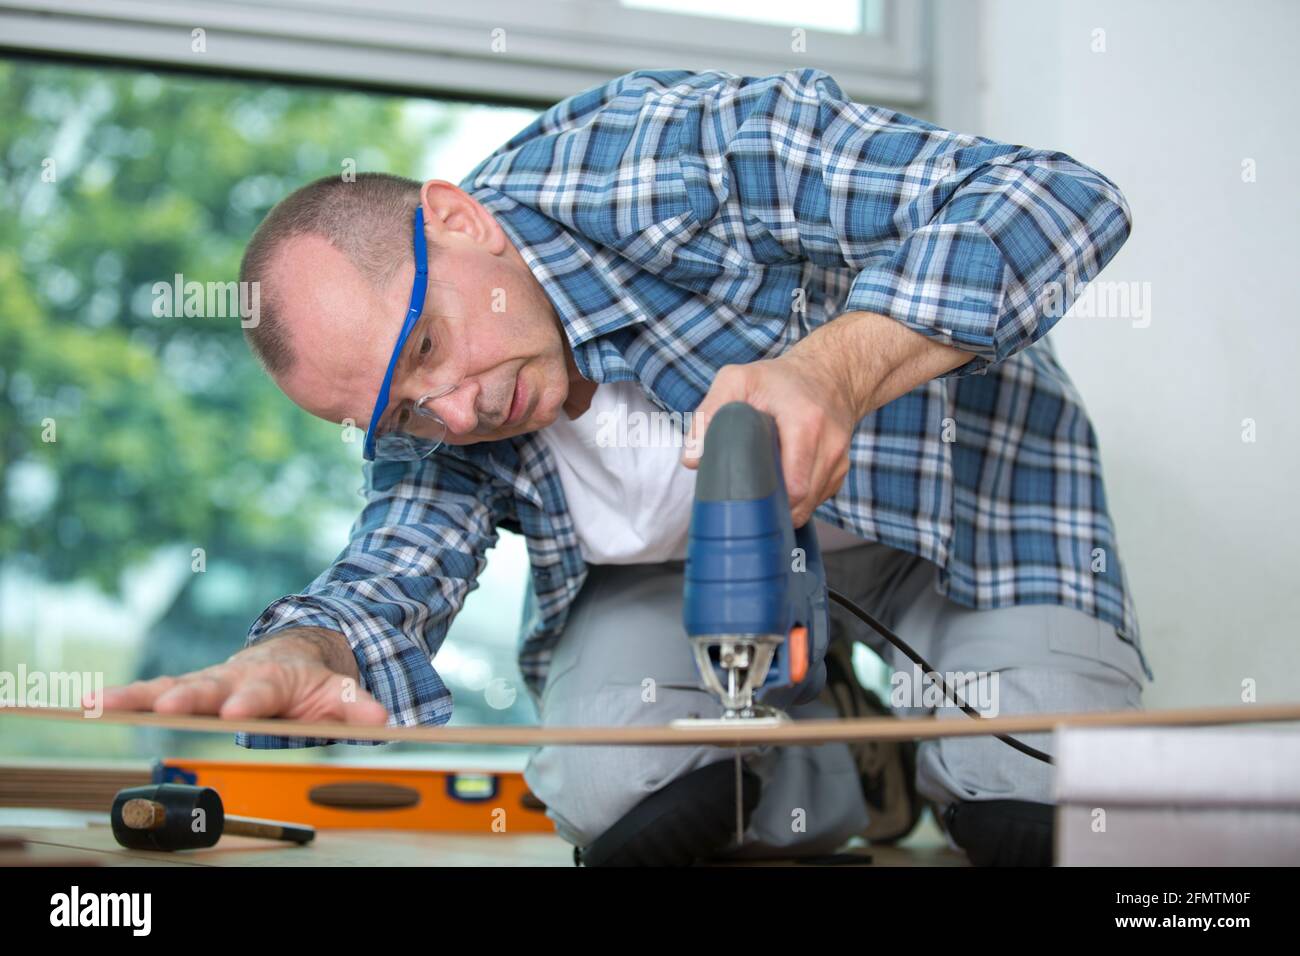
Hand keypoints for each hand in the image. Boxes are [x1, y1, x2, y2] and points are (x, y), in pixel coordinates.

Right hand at [85, 628, 388, 724]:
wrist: (294, 654)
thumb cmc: (312, 681)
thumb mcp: (339, 693)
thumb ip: (357, 707)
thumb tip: (383, 720)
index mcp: (272, 677)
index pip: (260, 690)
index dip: (249, 700)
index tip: (236, 709)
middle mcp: (233, 675)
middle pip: (207, 685)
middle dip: (187, 696)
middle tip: (166, 708)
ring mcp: (206, 682)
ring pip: (169, 687)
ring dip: (137, 696)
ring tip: (102, 703)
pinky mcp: (185, 691)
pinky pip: (150, 694)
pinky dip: (121, 697)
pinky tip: (86, 702)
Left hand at [681, 349, 856, 527]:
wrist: (829, 373)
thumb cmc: (777, 379)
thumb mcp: (736, 381)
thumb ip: (708, 414)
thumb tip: (693, 460)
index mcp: (806, 422)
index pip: (794, 486)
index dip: (766, 500)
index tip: (743, 498)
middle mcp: (830, 443)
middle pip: (801, 501)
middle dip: (772, 506)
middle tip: (746, 497)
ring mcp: (840, 459)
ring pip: (810, 504)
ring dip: (785, 504)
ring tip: (763, 487)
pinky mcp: (841, 470)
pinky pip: (817, 498)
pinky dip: (798, 497)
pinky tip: (782, 481)